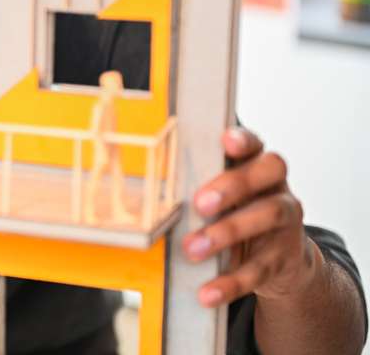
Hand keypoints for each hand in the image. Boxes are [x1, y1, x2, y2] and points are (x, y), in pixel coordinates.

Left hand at [182, 127, 317, 307]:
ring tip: (193, 249)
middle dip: (232, 186)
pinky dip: (231, 282)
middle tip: (199, 203)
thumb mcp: (222, 197)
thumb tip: (146, 184)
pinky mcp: (284, 257)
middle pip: (268, 173)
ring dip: (227, 232)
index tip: (226, 141)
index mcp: (256, 167)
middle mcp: (277, 188)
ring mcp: (286, 222)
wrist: (280, 261)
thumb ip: (197, 185)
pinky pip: (261, 269)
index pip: (256, 144)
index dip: (244, 140)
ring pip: (268, 217)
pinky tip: (208, 292)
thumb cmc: (237, 215)